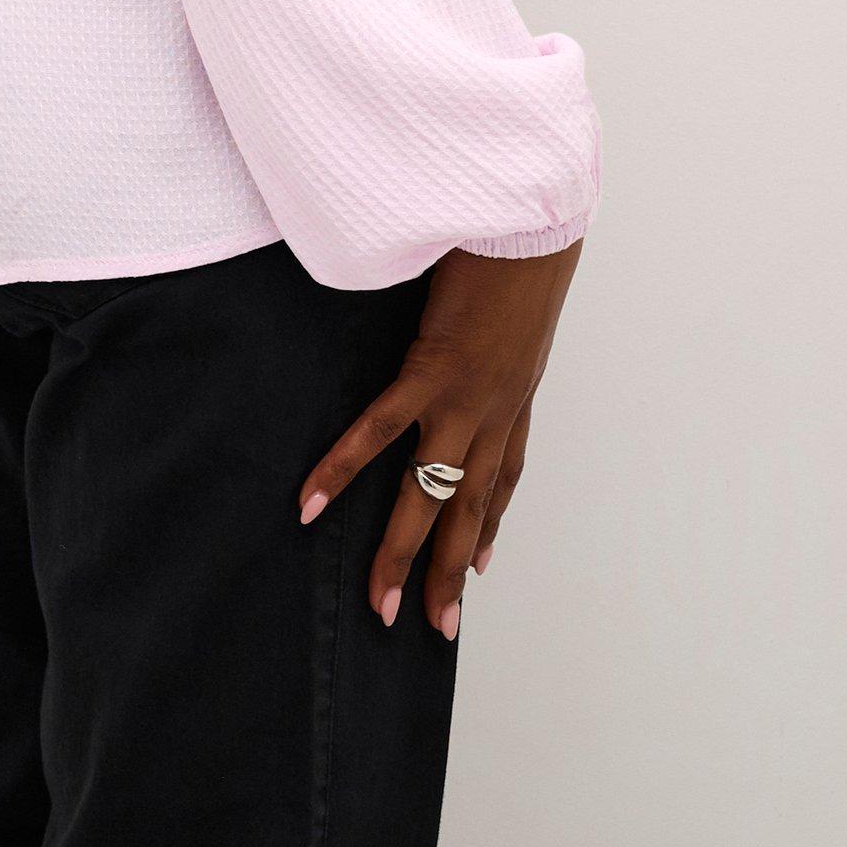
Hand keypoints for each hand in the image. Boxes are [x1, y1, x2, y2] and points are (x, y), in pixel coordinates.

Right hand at [296, 237, 583, 637]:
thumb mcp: (512, 302)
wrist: (534, 220)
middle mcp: (495, 409)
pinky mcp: (434, 370)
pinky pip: (381, 432)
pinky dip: (345, 468)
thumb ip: (490, 325)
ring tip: (381, 601)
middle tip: (433, 626)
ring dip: (403, 551)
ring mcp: (466, 397)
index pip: (503, 479)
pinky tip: (313, 502)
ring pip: (431, 492)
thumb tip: (469, 322)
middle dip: (450, 570)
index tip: (479, 569)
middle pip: (469, 506)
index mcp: (515, 394)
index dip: (489, 526)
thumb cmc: (519, 245)